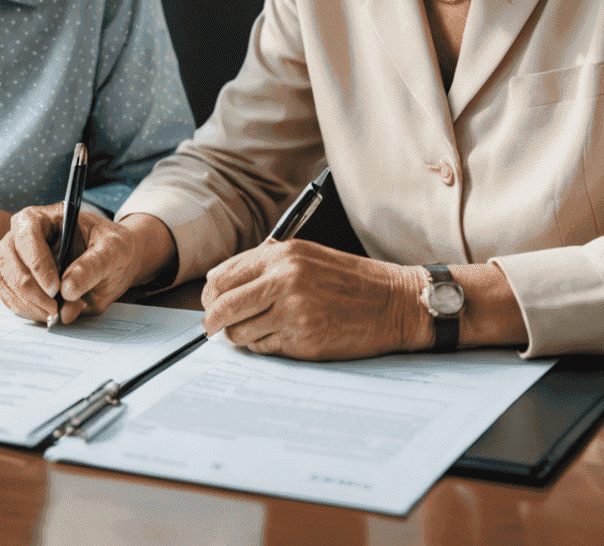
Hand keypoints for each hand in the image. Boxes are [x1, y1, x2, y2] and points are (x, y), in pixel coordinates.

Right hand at [0, 207, 164, 324]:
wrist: (114, 263)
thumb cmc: (111, 247)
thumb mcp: (113, 250)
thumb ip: (93, 266)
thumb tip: (67, 290)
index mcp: (47, 217)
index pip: (27, 232)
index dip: (36, 260)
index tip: (55, 288)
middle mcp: (25, 235)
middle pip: (7, 257)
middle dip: (28, 288)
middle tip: (53, 308)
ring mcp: (17, 257)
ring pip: (2, 279)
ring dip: (24, 302)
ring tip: (52, 314)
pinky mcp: (16, 280)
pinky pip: (7, 295)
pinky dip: (23, 309)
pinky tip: (45, 314)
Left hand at [201, 242, 428, 360]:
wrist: (393, 303)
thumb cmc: (351, 280)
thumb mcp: (307, 256)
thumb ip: (267, 264)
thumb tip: (222, 281)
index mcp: (281, 255)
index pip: (224, 275)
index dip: (210, 293)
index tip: (209, 303)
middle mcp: (282, 280)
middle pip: (223, 305)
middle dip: (212, 320)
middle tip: (212, 328)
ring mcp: (292, 311)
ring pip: (239, 331)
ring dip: (239, 336)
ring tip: (253, 332)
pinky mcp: (303, 340)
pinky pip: (264, 348)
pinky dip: (262, 347)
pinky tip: (276, 339)